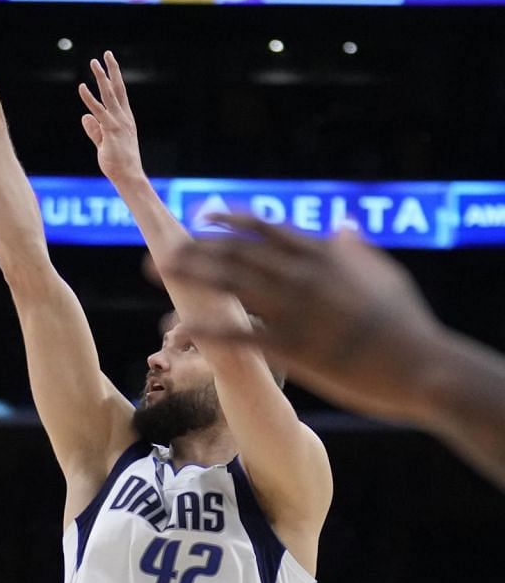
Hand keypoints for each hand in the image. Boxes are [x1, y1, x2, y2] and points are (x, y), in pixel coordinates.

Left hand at [77, 50, 143, 181]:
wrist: (128, 176)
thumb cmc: (118, 162)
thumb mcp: (103, 143)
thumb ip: (94, 130)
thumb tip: (84, 116)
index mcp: (124, 119)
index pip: (120, 94)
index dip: (115, 78)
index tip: (110, 64)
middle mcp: (123, 117)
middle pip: (118, 88)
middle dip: (112, 70)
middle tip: (106, 53)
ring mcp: (118, 122)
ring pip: (109, 94)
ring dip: (101, 77)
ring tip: (94, 62)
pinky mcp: (110, 130)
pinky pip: (98, 111)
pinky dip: (89, 98)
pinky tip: (82, 87)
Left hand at [162, 215, 447, 421]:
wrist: (421, 366)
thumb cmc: (407, 324)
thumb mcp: (384, 275)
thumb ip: (356, 250)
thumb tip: (343, 226)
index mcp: (326, 257)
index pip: (269, 230)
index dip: (232, 222)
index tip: (205, 216)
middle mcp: (306, 277)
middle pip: (240, 254)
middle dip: (199, 248)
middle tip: (164, 247)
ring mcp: (298, 311)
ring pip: (234, 286)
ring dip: (194, 276)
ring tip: (161, 271)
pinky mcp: (294, 348)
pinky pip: (242, 336)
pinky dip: (210, 330)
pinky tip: (182, 326)